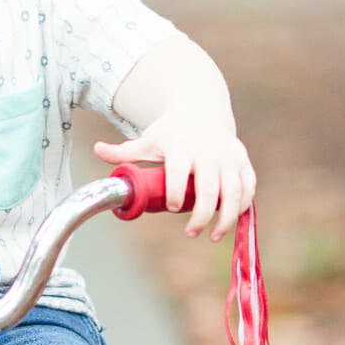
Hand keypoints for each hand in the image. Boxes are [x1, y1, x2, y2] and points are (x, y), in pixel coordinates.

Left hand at [94, 111, 256, 240]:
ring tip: (213, 236)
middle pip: (209, 187)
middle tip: (191, 233)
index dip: (175, 192)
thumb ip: (124, 150)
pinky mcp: (243, 161)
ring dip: (226, 216)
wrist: (201, 109)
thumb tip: (96, 149)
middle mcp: (209, 152)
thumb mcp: (148, 139)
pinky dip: (244, 205)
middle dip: (201, 214)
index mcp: (182, 147)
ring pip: (234, 190)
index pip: (179, 172)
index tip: (170, 208)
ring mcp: (229, 156)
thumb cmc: (170, 132)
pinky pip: (249, 186)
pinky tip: (232, 220)